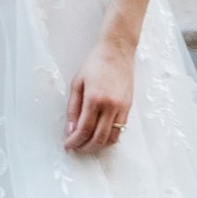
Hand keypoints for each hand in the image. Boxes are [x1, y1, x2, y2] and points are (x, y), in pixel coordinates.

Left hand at [64, 31, 135, 154]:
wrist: (117, 50)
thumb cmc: (95, 63)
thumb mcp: (77, 83)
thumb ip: (72, 108)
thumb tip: (70, 129)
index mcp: (94, 98)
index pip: (84, 129)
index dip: (75, 141)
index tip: (68, 145)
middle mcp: (110, 106)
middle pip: (98, 138)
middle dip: (85, 147)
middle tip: (76, 147)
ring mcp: (121, 108)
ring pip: (111, 138)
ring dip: (98, 146)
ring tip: (86, 144)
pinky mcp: (128, 108)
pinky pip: (120, 130)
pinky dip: (109, 138)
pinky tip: (99, 135)